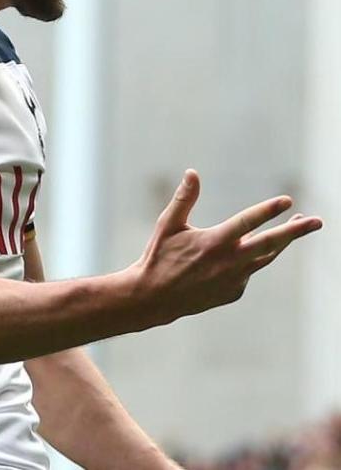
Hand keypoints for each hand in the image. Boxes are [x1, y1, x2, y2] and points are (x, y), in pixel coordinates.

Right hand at [131, 169, 322, 325]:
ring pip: (265, 258)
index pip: (247, 222)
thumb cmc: (159, 257)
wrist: (155, 297)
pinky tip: (239, 255)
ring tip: (294, 228)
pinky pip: (247, 271)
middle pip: (271, 244)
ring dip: (282, 243)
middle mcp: (229, 262)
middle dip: (296, 232)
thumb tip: (193, 173)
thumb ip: (184, 199)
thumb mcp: (167, 225)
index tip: (287, 201)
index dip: (268, 210)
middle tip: (317, 222)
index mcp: (214, 243)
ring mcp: (235, 279)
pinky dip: (248, 260)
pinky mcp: (234, 292)